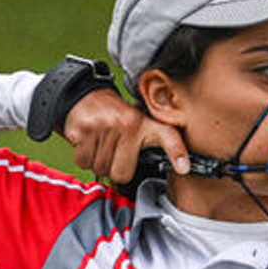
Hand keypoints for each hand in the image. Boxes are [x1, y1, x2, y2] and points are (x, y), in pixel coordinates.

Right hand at [62, 89, 189, 183]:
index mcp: (145, 125)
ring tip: (100, 144)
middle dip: (114, 168)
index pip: (168, 137)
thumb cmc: (115, 118)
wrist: (85, 95)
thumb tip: (171, 169)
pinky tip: (88, 143)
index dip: (177, 153)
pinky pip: (83, 161)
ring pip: (100, 168)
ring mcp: (105, 126)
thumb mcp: (138, 124)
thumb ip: (150, 145)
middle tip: (113, 152)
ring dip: (97, 162)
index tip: (184, 168)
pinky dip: (83, 157)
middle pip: (121, 173)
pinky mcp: (84, 129)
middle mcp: (128, 124)